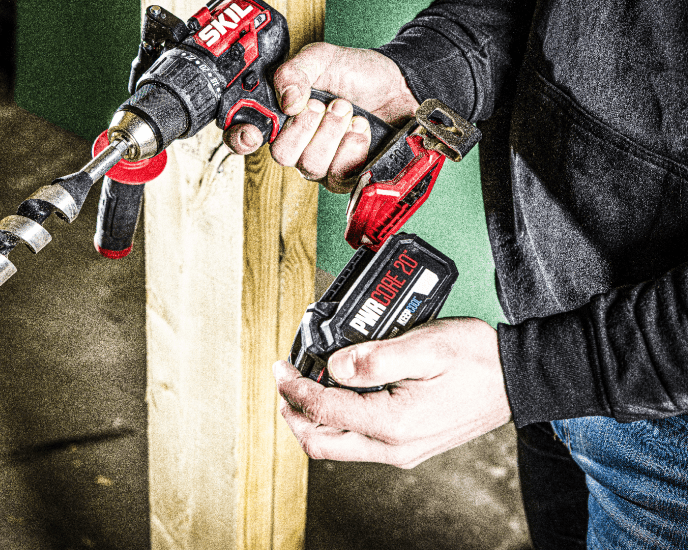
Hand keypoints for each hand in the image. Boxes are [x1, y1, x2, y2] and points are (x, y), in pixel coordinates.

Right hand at [223, 43, 418, 192]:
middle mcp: (296, 142)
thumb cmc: (358, 73)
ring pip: (310, 165)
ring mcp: (320, 161)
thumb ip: (295, 72)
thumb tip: (287, 101)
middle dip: (307, 127)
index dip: (241, 139)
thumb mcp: (322, 59)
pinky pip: (337, 176)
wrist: (398, 85)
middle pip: (281, 155)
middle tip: (326, 104)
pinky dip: (351, 148)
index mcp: (280, 115)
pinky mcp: (346, 175)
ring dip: (333, 133)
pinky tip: (360, 130)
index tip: (254, 133)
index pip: (244, 136)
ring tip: (349, 111)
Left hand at [274, 317, 510, 467]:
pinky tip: (337, 395)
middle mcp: (394, 447)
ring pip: (337, 447)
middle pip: (321, 443)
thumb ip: (374, 358)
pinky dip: (337, 421)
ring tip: (304, 387)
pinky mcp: (408, 447)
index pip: (323, 411)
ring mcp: (402, 451)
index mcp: (393, 423)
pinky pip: (358, 442)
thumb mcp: (424, 345)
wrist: (516, 379)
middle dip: (293, 413)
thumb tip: (333, 367)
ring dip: (313, 419)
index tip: (281, 367)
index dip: (293, 388)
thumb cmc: (475, 359)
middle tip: (285, 382)